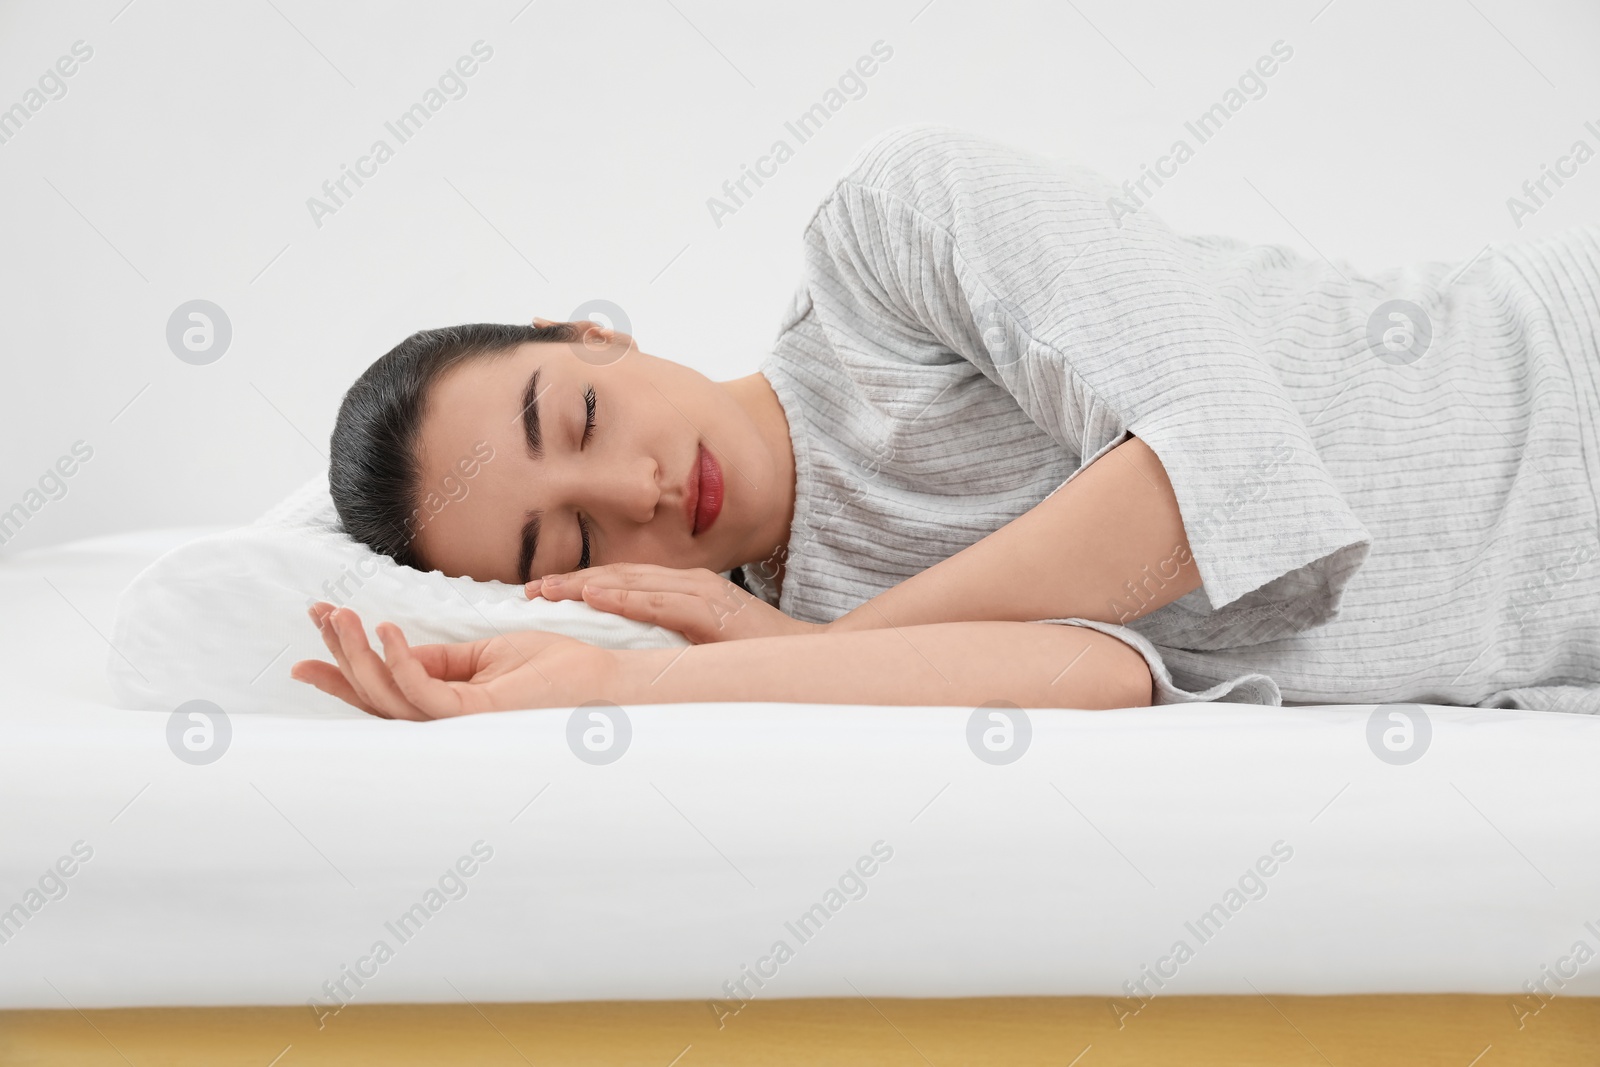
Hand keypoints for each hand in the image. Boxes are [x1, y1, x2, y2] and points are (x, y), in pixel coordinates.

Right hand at [290, 602, 619, 719]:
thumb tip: (392, 647)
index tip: (316, 626)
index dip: (345, 663)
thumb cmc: (555, 669)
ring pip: (390, 696)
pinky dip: (400, 662)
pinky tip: (385, 631)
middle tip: (318, 615)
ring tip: (340, 615)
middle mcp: (448, 723)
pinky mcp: (478, 716)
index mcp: (449, 706)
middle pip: (376, 696)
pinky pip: (425, 693)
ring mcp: (461, 725)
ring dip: (358, 654)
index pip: (385, 687)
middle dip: (340, 655)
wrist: (604, 680)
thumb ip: (440, 659)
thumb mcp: (487, 654)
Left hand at [529, 563, 820, 642]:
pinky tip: (597, 598)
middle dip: (571, 581)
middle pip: (619, 576)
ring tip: (548, 592)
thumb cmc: (755, 655)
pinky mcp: (714, 614)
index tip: (540, 593)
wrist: (809, 657)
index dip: (580, 584)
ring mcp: (703, 595)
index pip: (622, 581)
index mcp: (684, 590)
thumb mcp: (701, 644)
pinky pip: (662, 603)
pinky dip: (627, 598)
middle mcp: (690, 584)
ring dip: (586, 586)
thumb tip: (623, 654)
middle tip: (529, 591)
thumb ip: (666, 639)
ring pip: (633, 583)